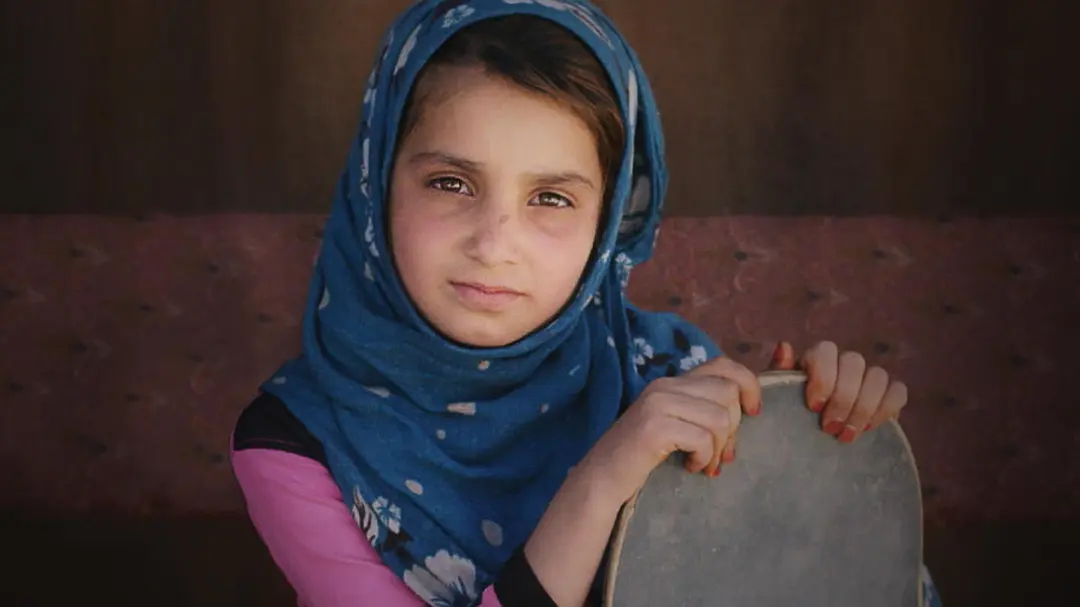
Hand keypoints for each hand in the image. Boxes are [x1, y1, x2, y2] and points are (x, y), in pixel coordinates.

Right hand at [577, 357, 760, 505]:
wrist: (601, 480)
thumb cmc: (642, 458)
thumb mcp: (678, 426)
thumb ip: (706, 412)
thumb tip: (753, 409)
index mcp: (672, 383)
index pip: (723, 365)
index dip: (749, 385)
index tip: (753, 412)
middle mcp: (664, 386)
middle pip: (728, 392)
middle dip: (733, 428)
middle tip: (720, 455)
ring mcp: (658, 404)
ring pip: (719, 416)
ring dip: (718, 448)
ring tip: (703, 464)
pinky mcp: (654, 427)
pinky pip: (703, 438)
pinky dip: (703, 458)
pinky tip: (689, 467)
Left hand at [770, 340, 907, 443]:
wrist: (809, 442)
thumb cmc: (790, 415)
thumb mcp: (779, 397)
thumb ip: (778, 374)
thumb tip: (784, 347)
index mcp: (817, 358)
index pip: (826, 350)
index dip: (823, 377)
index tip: (814, 407)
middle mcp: (844, 363)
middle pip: (854, 362)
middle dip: (844, 398)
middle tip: (830, 428)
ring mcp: (868, 377)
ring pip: (878, 375)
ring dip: (864, 407)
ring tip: (847, 435)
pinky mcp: (888, 395)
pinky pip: (898, 391)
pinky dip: (886, 409)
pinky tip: (868, 429)